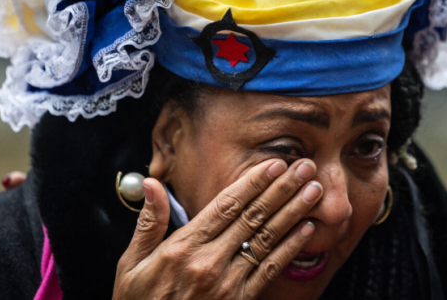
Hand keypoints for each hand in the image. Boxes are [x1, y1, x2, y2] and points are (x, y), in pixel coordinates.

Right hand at [113, 159, 322, 299]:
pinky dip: (291, 248)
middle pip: (252, 217)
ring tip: (313, 191)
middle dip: (281, 189)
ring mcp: (227, 283)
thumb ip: (148, 222)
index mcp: (183, 247)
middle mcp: (209, 262)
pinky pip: (270, 270)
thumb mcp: (132, 263)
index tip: (273, 164)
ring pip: (267, 239)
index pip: (225, 206)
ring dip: (293, 213)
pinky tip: (307, 230)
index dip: (252, 182)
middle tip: (304, 167)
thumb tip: (150, 183)